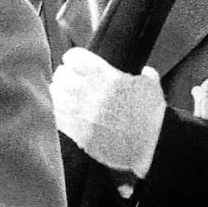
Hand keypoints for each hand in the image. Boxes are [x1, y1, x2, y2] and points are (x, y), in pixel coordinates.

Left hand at [51, 48, 166, 177]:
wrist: (147, 150)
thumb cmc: (150, 119)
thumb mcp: (152, 89)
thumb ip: (146, 76)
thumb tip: (146, 72)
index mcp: (106, 76)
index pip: (74, 56)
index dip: (74, 58)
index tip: (75, 62)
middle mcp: (89, 91)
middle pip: (61, 73)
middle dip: (65, 75)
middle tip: (70, 79)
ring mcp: (80, 111)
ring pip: (55, 93)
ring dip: (59, 92)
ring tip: (65, 95)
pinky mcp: (76, 130)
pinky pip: (55, 114)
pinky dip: (57, 110)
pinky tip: (64, 111)